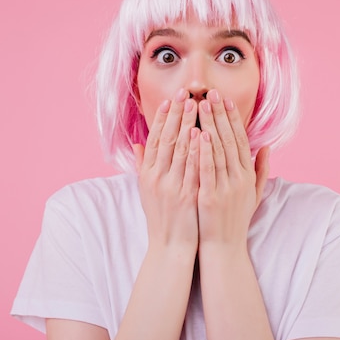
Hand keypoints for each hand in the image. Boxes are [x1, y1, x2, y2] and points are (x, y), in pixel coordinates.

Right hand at [133, 88, 200, 250]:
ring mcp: (172, 186)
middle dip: (177, 114)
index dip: (163, 118)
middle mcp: (157, 178)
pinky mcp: (186, 195)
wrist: (170, 247)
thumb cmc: (161, 218)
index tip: (171, 100)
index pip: (155, 139)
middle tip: (185, 93)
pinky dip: (196, 150)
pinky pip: (192, 168)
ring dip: (188, 125)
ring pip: (179, 150)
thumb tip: (137, 144)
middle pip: (167, 139)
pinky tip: (202, 134)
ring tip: (196, 105)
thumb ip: (142, 165)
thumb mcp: (146, 191)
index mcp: (148, 174)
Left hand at [196, 89, 269, 246]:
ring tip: (201, 105)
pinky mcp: (212, 197)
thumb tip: (267, 147)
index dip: (233, 118)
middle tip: (211, 93)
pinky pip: (208, 170)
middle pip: (229, 140)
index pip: (240, 140)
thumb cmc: (236, 220)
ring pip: (218, 150)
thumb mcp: (253, 194)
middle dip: (220, 114)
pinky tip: (199, 134)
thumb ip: (261, 170)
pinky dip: (204, 151)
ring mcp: (227, 188)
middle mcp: (240, 178)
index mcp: (247, 175)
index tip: (225, 100)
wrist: (225, 248)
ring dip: (210, 125)